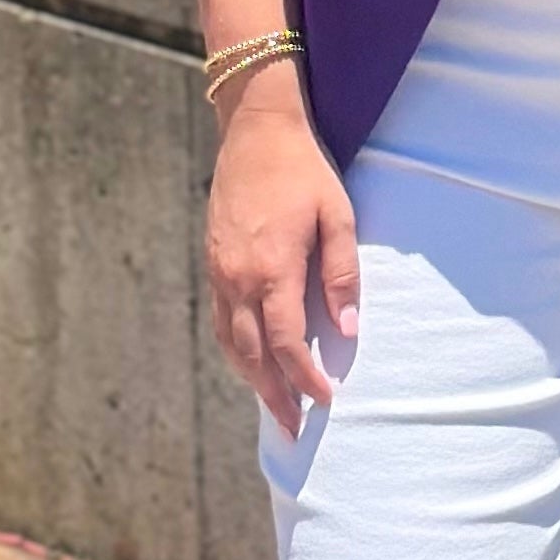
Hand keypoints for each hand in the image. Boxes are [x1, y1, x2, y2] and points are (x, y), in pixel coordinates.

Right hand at [205, 65, 359, 434]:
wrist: (255, 130)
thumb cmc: (305, 171)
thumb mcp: (338, 218)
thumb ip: (342, 276)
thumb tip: (346, 331)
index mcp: (271, 269)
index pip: (286, 343)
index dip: (304, 378)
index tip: (325, 400)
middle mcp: (237, 278)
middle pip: (252, 354)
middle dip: (274, 395)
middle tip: (295, 429)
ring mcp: (219, 271)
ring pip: (229, 342)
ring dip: (251, 378)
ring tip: (274, 405)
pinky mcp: (212, 262)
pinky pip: (220, 319)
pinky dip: (234, 349)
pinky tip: (250, 361)